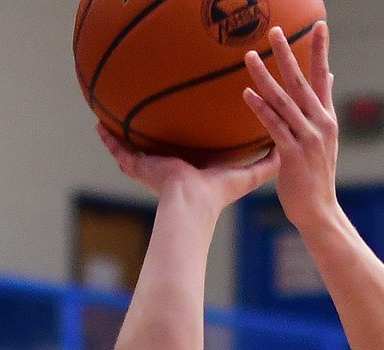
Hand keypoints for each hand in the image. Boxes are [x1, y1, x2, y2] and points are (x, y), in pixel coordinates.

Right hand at [95, 123, 276, 210]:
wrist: (191, 203)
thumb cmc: (217, 193)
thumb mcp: (245, 175)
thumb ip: (265, 165)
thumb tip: (285, 153)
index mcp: (191, 168)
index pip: (189, 150)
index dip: (188, 139)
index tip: (186, 122)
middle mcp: (168, 167)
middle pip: (158, 146)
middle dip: (151, 133)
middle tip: (144, 112)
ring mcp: (151, 167)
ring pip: (134, 146)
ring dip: (123, 132)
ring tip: (111, 113)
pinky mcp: (138, 167)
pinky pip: (119, 151)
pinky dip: (109, 140)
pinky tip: (98, 124)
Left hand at [243, 25, 338, 235]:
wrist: (319, 212)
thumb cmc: (316, 176)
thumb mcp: (325, 139)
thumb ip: (323, 105)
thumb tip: (329, 76)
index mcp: (327, 119)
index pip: (323, 77)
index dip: (321, 50)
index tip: (320, 25)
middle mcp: (320, 125)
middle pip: (301, 82)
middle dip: (287, 55)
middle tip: (274, 30)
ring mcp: (308, 139)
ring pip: (284, 101)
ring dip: (265, 77)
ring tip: (248, 56)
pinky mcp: (294, 155)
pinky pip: (275, 126)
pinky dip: (261, 109)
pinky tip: (247, 94)